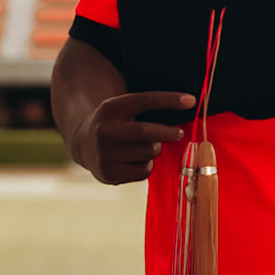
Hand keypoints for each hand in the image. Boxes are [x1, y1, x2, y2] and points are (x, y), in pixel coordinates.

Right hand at [69, 91, 192, 184]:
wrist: (83, 143)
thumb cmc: (116, 123)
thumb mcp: (123, 108)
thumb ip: (147, 109)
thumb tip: (187, 106)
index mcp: (111, 108)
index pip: (145, 100)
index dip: (170, 100)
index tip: (191, 101)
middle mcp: (105, 131)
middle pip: (147, 132)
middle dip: (168, 132)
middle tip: (180, 132)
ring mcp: (106, 154)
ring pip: (148, 153)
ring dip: (154, 150)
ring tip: (144, 146)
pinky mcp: (109, 173)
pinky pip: (143, 172)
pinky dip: (146, 166)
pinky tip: (135, 160)